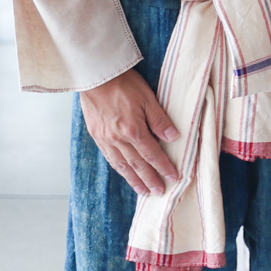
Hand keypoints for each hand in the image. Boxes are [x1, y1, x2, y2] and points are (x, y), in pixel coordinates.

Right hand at [79, 69, 180, 195]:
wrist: (96, 78)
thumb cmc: (124, 84)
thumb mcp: (148, 98)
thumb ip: (159, 120)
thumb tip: (173, 138)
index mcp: (133, 130)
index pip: (152, 154)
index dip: (163, 167)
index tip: (173, 177)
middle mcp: (118, 139)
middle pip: (137, 164)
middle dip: (150, 179)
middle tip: (159, 192)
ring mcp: (106, 139)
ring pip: (122, 165)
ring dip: (134, 179)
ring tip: (143, 191)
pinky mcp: (97, 136)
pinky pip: (110, 158)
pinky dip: (119, 169)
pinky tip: (124, 173)